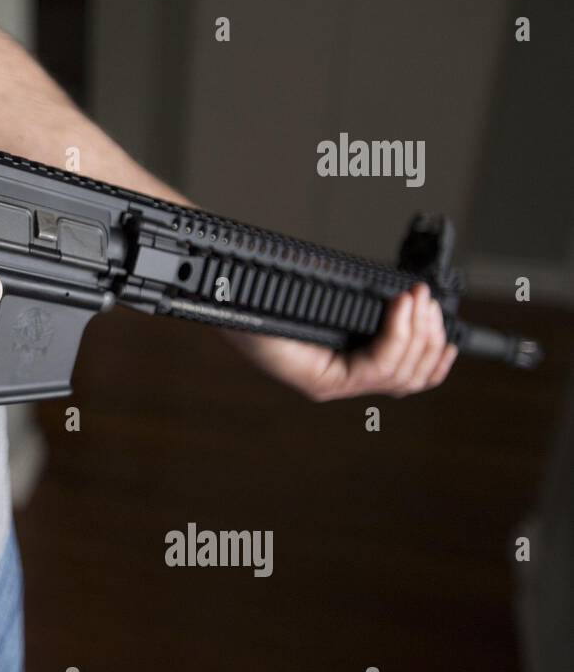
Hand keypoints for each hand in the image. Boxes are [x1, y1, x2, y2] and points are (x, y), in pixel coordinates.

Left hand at [226, 283, 457, 401]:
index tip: (448, 329)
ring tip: (417, 300)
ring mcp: (328, 384)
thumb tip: (407, 296)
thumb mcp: (328, 294)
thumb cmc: (266, 287)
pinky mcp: (317, 381)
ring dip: (418, 333)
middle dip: (430, 338)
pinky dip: (396, 334)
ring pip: (398, 373)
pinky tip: (401, 308)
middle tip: (428, 301)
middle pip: (409, 377)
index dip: (434, 356)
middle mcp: (338, 380)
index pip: (404, 377)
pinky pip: (375, 366)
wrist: (223, 288)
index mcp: (342, 364)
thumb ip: (364, 303)